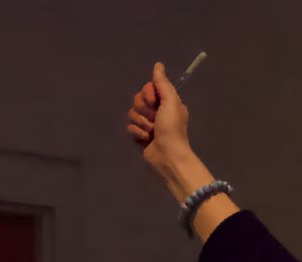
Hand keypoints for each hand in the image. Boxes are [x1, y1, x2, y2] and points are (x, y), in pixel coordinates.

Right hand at [124, 62, 202, 191]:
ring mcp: (148, 124)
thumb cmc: (172, 128)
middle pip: (138, 99)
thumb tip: (158, 65)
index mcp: (167, 102)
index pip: (147, 88)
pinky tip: (146, 139)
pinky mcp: (140, 135)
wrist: (168, 156)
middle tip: (154, 119)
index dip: (147, 94)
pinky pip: (130, 126)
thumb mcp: (171, 102)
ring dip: (141, 122)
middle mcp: (158, 111)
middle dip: (143, 110)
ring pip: (132, 113)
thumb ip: (163, 83)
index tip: (154, 102)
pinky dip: (137, 132)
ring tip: (151, 131)